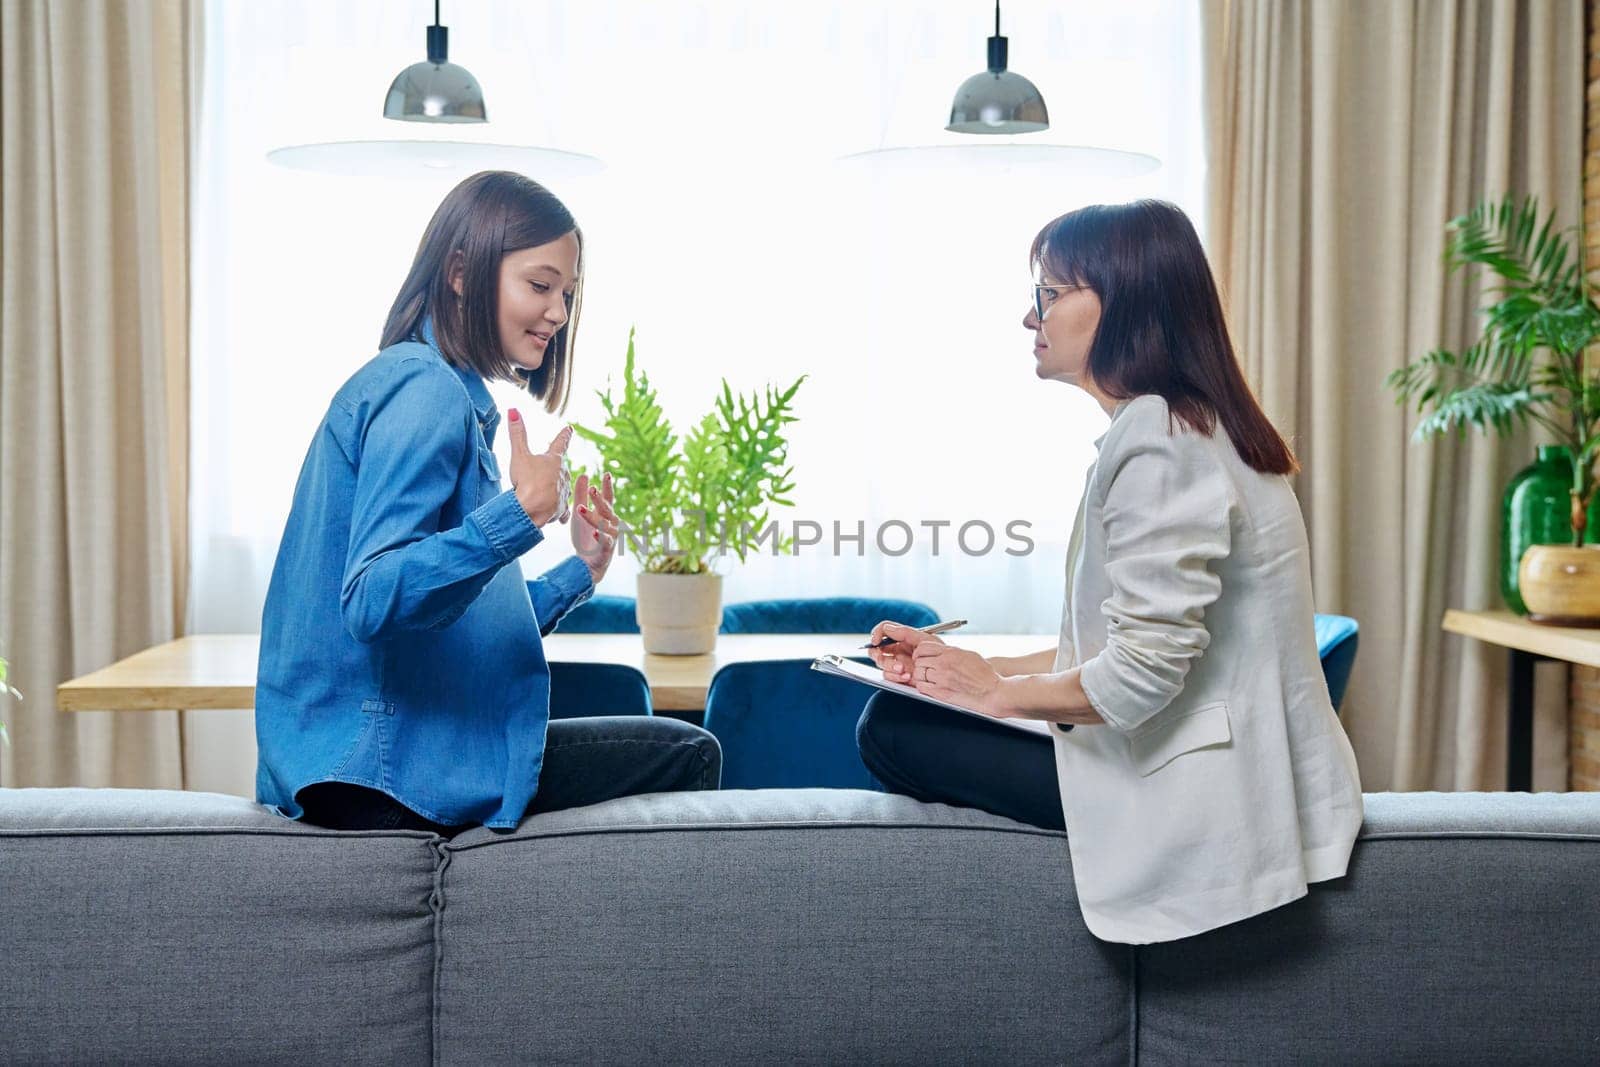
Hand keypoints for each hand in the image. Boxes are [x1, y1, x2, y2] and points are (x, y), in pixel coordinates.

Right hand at [507, 410, 571, 526]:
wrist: (531, 510)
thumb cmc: (526, 481)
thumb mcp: (519, 455)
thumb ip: (517, 433)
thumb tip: (513, 410)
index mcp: (554, 460)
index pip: (560, 443)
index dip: (564, 435)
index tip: (570, 429)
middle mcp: (563, 475)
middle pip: (560, 468)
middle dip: (554, 469)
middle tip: (544, 471)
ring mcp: (564, 492)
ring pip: (561, 487)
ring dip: (554, 488)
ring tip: (544, 491)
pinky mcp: (561, 509)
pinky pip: (561, 508)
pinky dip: (557, 508)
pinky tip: (552, 510)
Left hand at [572, 470, 619, 581]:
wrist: (586, 563)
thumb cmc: (585, 536)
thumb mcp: (580, 513)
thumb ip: (582, 495)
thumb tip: (584, 475)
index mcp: (606, 515)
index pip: (608, 498)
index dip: (608, 487)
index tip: (606, 474)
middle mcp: (611, 524)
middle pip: (607, 509)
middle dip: (599, 499)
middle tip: (592, 489)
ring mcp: (611, 536)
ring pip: (605, 525)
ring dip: (593, 517)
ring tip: (580, 509)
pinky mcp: (607, 550)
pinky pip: (605, 542)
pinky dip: (600, 537)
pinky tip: (594, 532)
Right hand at [866, 620, 944, 684]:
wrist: (945, 670)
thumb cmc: (937, 651)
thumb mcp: (923, 638)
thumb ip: (904, 632)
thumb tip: (887, 628)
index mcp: (900, 638)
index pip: (882, 632)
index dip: (875, 635)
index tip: (876, 641)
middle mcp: (895, 650)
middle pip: (875, 650)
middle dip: (879, 655)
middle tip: (886, 658)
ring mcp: (896, 663)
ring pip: (881, 664)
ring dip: (889, 667)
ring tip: (903, 669)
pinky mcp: (898, 676)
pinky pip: (889, 677)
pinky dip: (896, 677)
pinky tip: (907, 676)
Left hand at [910, 643, 1005, 714]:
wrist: (993, 692)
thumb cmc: (985, 675)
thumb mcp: (969, 655)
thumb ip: (952, 652)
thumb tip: (940, 652)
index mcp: (951, 652)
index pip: (923, 647)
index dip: (919, 652)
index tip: (921, 656)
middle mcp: (944, 664)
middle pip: (919, 660)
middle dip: (920, 664)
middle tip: (925, 669)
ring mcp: (942, 678)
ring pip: (918, 674)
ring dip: (921, 676)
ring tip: (929, 678)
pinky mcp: (941, 693)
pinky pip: (921, 687)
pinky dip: (923, 687)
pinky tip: (930, 687)